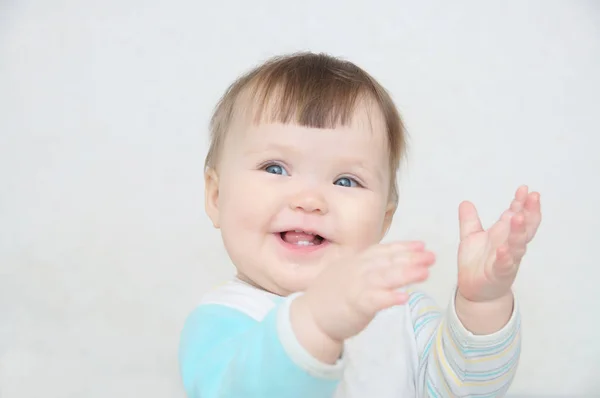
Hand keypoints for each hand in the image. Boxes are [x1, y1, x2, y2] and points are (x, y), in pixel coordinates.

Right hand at [291, 241, 434, 360]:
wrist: (310, 318)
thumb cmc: (330, 297)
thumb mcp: (347, 273)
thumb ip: (366, 267)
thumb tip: (389, 262)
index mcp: (356, 262)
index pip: (383, 251)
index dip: (403, 247)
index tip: (421, 245)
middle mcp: (357, 270)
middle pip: (387, 261)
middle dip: (411, 258)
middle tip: (431, 256)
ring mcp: (355, 286)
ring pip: (384, 277)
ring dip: (406, 274)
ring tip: (425, 272)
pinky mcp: (354, 305)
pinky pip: (374, 300)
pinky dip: (389, 297)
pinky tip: (404, 297)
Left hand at [456, 185, 541, 302]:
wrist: (474, 289)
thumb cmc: (477, 262)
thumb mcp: (471, 237)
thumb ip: (469, 220)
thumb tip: (465, 202)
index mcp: (504, 234)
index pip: (516, 214)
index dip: (521, 202)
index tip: (524, 189)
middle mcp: (509, 245)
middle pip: (524, 227)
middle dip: (530, 212)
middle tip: (533, 197)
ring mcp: (508, 259)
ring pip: (517, 244)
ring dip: (518, 231)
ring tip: (518, 217)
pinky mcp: (500, 274)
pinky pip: (504, 265)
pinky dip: (505, 257)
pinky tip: (504, 249)